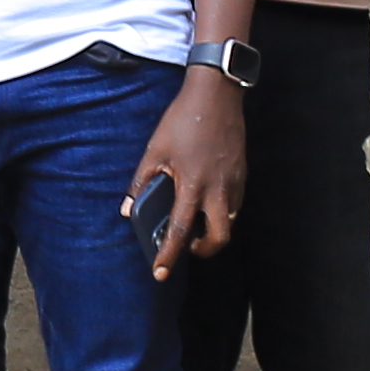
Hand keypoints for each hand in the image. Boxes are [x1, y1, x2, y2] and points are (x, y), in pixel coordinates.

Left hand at [138, 70, 248, 267]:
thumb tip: (127, 209)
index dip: (169, 255)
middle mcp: (218, 190)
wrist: (217, 96)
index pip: (179, 231)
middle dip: (204, 251)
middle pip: (219, 238)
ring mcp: (234, 183)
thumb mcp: (154, 150)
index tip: (160, 273)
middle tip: (186, 247)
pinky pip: (235, 205)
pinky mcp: (242, 175)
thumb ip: (140, 182)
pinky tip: (204, 201)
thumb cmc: (183, 121)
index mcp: (193, 185)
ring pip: (230, 222)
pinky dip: (221, 212)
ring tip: (192, 224)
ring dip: (213, 231)